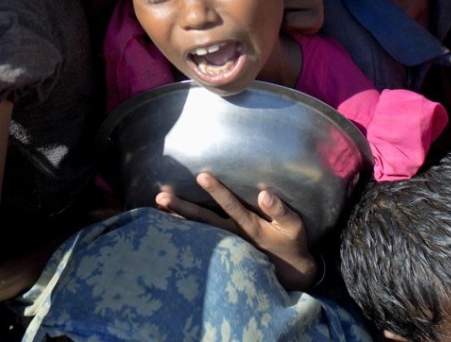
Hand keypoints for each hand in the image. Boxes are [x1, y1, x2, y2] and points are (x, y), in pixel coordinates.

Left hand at [156, 172, 317, 289]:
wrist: (290, 274)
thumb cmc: (291, 243)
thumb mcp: (294, 227)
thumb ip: (280, 210)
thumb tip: (264, 194)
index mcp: (251, 228)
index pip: (231, 206)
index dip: (217, 192)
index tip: (201, 176)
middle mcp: (233, 236)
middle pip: (204, 221)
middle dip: (183, 208)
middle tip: (161, 197)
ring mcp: (225, 244)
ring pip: (198, 231)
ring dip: (177, 219)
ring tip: (156, 207)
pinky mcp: (221, 250)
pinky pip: (198, 240)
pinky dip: (182, 232)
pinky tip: (165, 222)